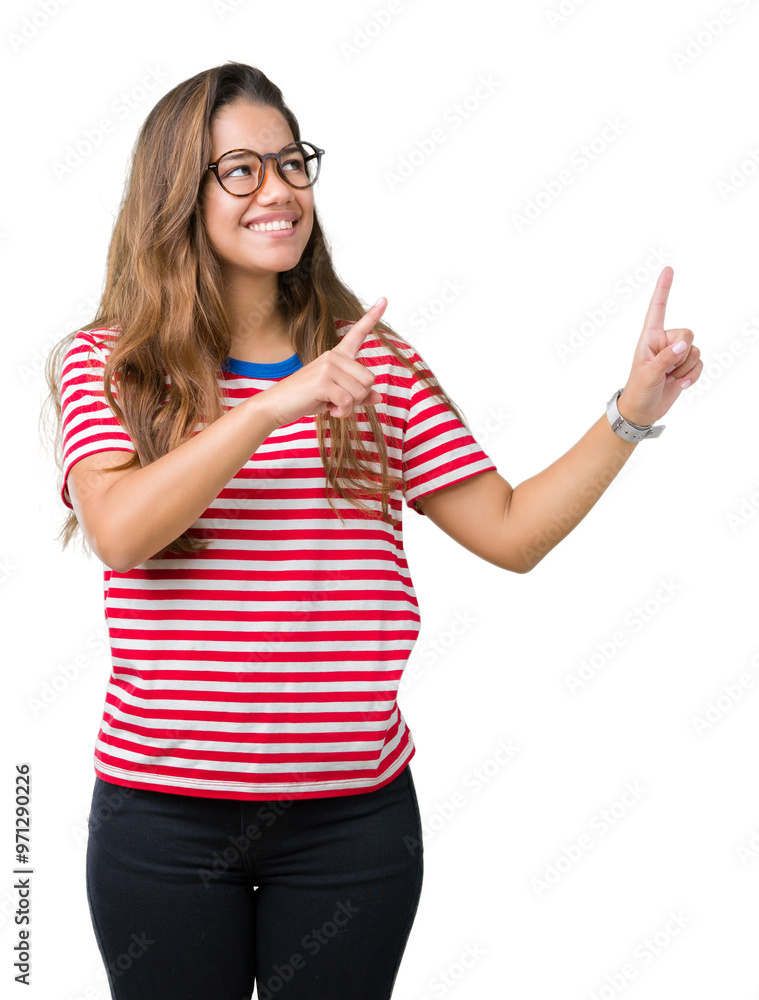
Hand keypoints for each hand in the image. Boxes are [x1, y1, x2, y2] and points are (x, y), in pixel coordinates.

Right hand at [257, 298, 387, 427]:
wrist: (277, 404)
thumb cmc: (306, 398)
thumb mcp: (335, 395)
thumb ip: (357, 395)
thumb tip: (378, 398)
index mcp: (337, 355)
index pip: (357, 333)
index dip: (372, 316)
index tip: (384, 299)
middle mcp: (333, 356)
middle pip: (369, 379)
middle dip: (359, 397)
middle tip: (340, 401)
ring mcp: (328, 366)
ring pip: (360, 391)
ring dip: (350, 406)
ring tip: (332, 405)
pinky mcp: (323, 381)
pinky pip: (348, 401)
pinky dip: (342, 411)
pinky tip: (329, 409)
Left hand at [617, 266, 701, 426]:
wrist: (643, 411)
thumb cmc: (639, 390)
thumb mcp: (648, 374)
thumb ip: (666, 358)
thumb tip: (684, 344)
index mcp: (650, 337)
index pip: (657, 309)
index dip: (663, 289)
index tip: (668, 269)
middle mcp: (665, 341)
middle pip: (688, 333)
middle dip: (681, 354)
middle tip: (666, 370)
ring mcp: (676, 353)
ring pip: (695, 350)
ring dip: (685, 368)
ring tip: (669, 378)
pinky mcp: (685, 365)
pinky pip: (700, 363)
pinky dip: (693, 376)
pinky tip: (679, 384)